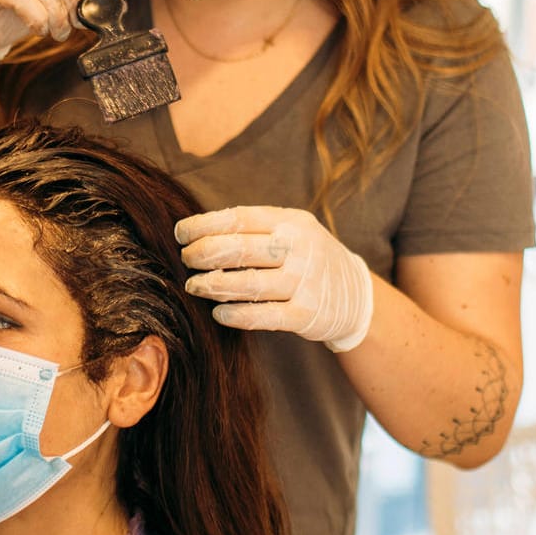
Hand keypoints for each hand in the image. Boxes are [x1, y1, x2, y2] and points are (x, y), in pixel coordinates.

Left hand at [175, 206, 375, 352]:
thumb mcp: (292, 231)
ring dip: (214, 285)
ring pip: (249, 284)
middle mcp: (300, 249)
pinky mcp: (306, 315)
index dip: (204, 225)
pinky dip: (237, 315)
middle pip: (241, 249)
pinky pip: (264, 316)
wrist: (356, 295)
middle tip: (185, 259)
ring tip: (194, 286)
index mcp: (291, 222)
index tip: (180, 232)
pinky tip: (218, 313)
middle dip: (204, 253)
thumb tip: (198, 232)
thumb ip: (255, 229)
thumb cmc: (308, 258)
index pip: (240, 218)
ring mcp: (305, 282)